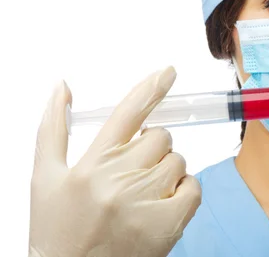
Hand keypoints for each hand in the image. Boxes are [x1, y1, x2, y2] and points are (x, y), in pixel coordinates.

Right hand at [29, 67, 201, 256]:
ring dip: (166, 171)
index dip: (151, 88)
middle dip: (152, 147)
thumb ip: (53, 129)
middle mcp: (119, 180)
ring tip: (141, 194)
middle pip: (160, 137)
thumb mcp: (45, 178)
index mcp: (91, 164)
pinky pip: (193, 187)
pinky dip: (184, 191)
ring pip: (178, 161)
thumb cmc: (58, 228)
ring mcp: (145, 202)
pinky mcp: (167, 225)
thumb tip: (63, 87)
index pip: (128, 113)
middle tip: (133, 171)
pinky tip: (161, 205)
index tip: (168, 71)